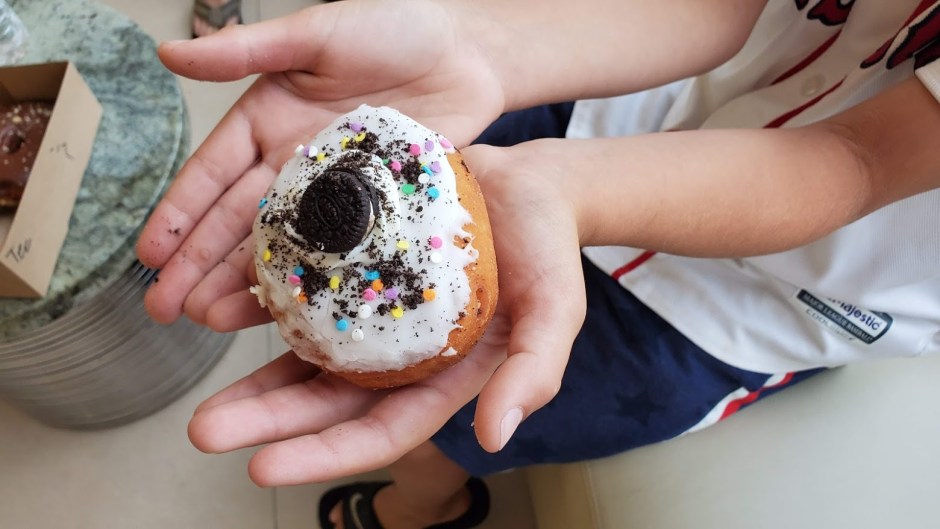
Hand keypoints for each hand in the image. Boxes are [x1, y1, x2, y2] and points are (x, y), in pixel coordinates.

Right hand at [136, 0, 505, 327]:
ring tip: (210, 321)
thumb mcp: (315, 33)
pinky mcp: (375, 215)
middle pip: (235, 223)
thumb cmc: (393, 29)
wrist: (468, 55)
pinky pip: (337, 255)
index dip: (178, 215)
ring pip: (279, 248)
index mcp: (265, 123)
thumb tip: (170, 52)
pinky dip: (310, 283)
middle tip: (165, 309)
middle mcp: (291, 166)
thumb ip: (247, 50)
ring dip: (242, 284)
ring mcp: (333, 197)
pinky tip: (284, 313)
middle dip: (196, 266)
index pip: (210, 176)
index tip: (148, 256)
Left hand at [187, 143, 586, 484]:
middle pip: (325, 401)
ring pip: (304, 355)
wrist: (529, 186)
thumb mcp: (556, 310)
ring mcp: (374, 314)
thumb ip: (533, 372)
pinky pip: (305, 293)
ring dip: (253, 374)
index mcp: (441, 380)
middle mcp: (399, 357)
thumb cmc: (548, 251)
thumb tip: (495, 437)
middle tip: (203, 431)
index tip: (259, 469)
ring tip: (197, 384)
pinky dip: (268, 304)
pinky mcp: (356, 268)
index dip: (322, 454)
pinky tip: (226, 307)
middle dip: (265, 421)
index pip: (378, 431)